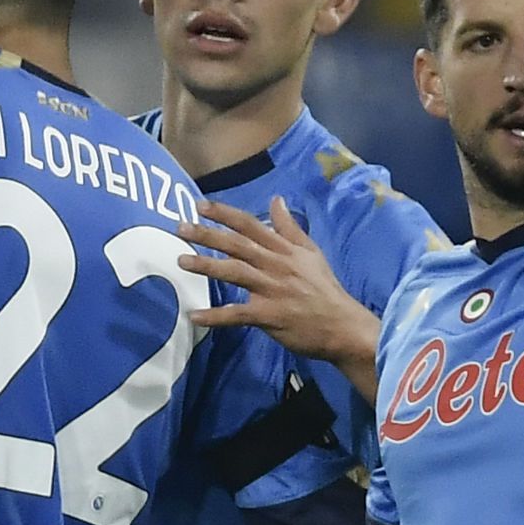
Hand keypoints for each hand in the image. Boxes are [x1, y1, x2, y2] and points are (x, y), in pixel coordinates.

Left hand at [176, 197, 379, 370]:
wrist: (342, 325)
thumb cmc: (324, 288)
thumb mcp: (311, 252)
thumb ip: (290, 227)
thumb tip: (276, 200)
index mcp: (284, 249)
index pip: (250, 225)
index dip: (225, 214)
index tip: (200, 205)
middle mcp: (275, 265)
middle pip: (237, 245)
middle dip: (208, 235)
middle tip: (181, 227)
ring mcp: (272, 290)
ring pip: (235, 273)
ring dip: (206, 266)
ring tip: (181, 261)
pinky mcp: (269, 315)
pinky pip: (238, 314)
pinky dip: (215, 315)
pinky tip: (194, 315)